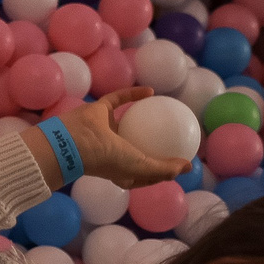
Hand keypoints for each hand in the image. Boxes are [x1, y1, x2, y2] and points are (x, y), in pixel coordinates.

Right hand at [61, 88, 193, 189]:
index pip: (146, 172)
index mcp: (122, 170)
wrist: (75, 143)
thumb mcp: (142, 169)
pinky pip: (120, 99)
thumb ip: (165, 169)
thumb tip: (188, 166)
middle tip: (175, 136)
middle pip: (139, 147)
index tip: (180, 162)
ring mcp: (107, 130)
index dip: (163, 169)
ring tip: (166, 112)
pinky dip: (133, 95)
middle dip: (155, 144)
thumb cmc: (108, 159)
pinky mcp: (100, 111)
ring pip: (130, 122)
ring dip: (146, 117)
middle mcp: (114, 150)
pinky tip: (152, 91)